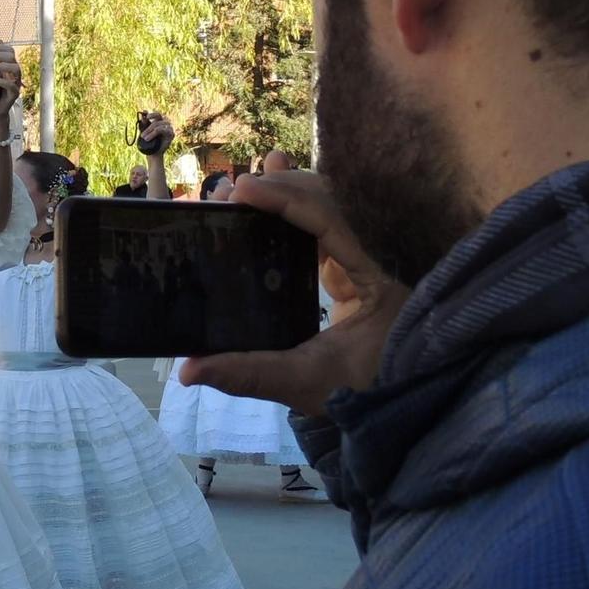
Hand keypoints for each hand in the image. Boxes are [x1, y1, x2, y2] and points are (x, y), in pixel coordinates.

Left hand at [0, 40, 22, 122]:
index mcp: (10, 67)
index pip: (10, 51)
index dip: (0, 47)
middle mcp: (15, 74)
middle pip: (12, 57)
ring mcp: (16, 83)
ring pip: (16, 69)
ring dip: (1, 65)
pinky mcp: (14, 94)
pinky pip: (12, 86)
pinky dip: (2, 81)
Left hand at [137, 111, 173, 152]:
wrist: (153, 152)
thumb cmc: (149, 140)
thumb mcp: (145, 130)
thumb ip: (145, 121)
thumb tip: (144, 110)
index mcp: (160, 120)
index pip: (158, 114)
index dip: (152, 114)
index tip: (146, 117)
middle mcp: (166, 122)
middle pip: (158, 120)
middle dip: (148, 127)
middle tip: (142, 135)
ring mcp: (170, 127)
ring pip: (159, 125)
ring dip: (150, 132)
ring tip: (145, 138)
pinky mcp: (172, 134)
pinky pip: (163, 130)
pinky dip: (154, 133)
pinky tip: (149, 138)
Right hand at [179, 167, 408, 418]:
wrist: (400, 402)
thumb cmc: (361, 391)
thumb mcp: (307, 382)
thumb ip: (250, 374)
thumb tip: (188, 371)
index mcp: (379, 276)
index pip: (332, 219)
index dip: (287, 198)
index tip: (243, 189)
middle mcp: (380, 256)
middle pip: (333, 201)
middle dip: (283, 188)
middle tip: (235, 190)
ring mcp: (369, 257)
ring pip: (331, 207)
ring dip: (288, 193)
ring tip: (246, 186)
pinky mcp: (355, 265)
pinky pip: (325, 225)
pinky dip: (295, 211)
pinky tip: (267, 195)